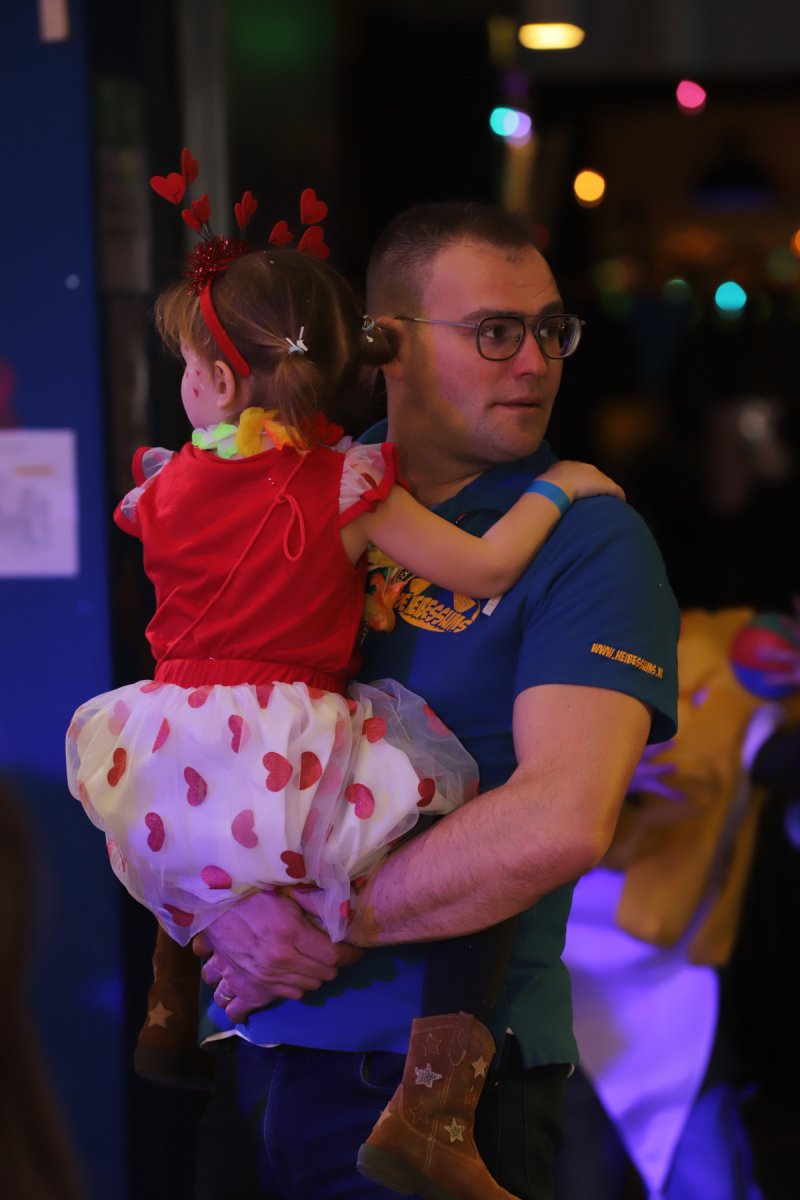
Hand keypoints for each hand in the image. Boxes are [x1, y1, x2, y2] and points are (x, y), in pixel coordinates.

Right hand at [192, 889, 362, 1016]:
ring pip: (308, 987)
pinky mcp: (254, 984)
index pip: (334, 955)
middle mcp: (279, 960)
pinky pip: (288, 994)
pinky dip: (300, 984)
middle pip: (324, 974)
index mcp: (290, 933)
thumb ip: (315, 903)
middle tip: (338, 949)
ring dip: (319, 974)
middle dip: (336, 963)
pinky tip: (299, 969)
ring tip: (319, 959)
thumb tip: (345, 911)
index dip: (351, 953)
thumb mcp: (286, 891)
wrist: (212, 906)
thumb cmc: (250, 892)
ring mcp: (265, 975)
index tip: (356, 948)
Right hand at [540, 461, 624, 503]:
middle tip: (593, 496)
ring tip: (605, 500)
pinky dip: (617, 496)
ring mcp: (594, 475)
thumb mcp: (542, 484)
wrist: (555, 486)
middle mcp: (583, 466)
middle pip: (592, 475)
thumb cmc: (545, 488)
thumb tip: (537, 495)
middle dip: (593, 485)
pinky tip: (619, 502)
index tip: (578, 490)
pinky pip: (615, 491)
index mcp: (566, 465)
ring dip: (604, 491)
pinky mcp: (605, 485)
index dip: (579, 481)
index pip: (576, 471)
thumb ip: (544, 487)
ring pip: (603, 482)